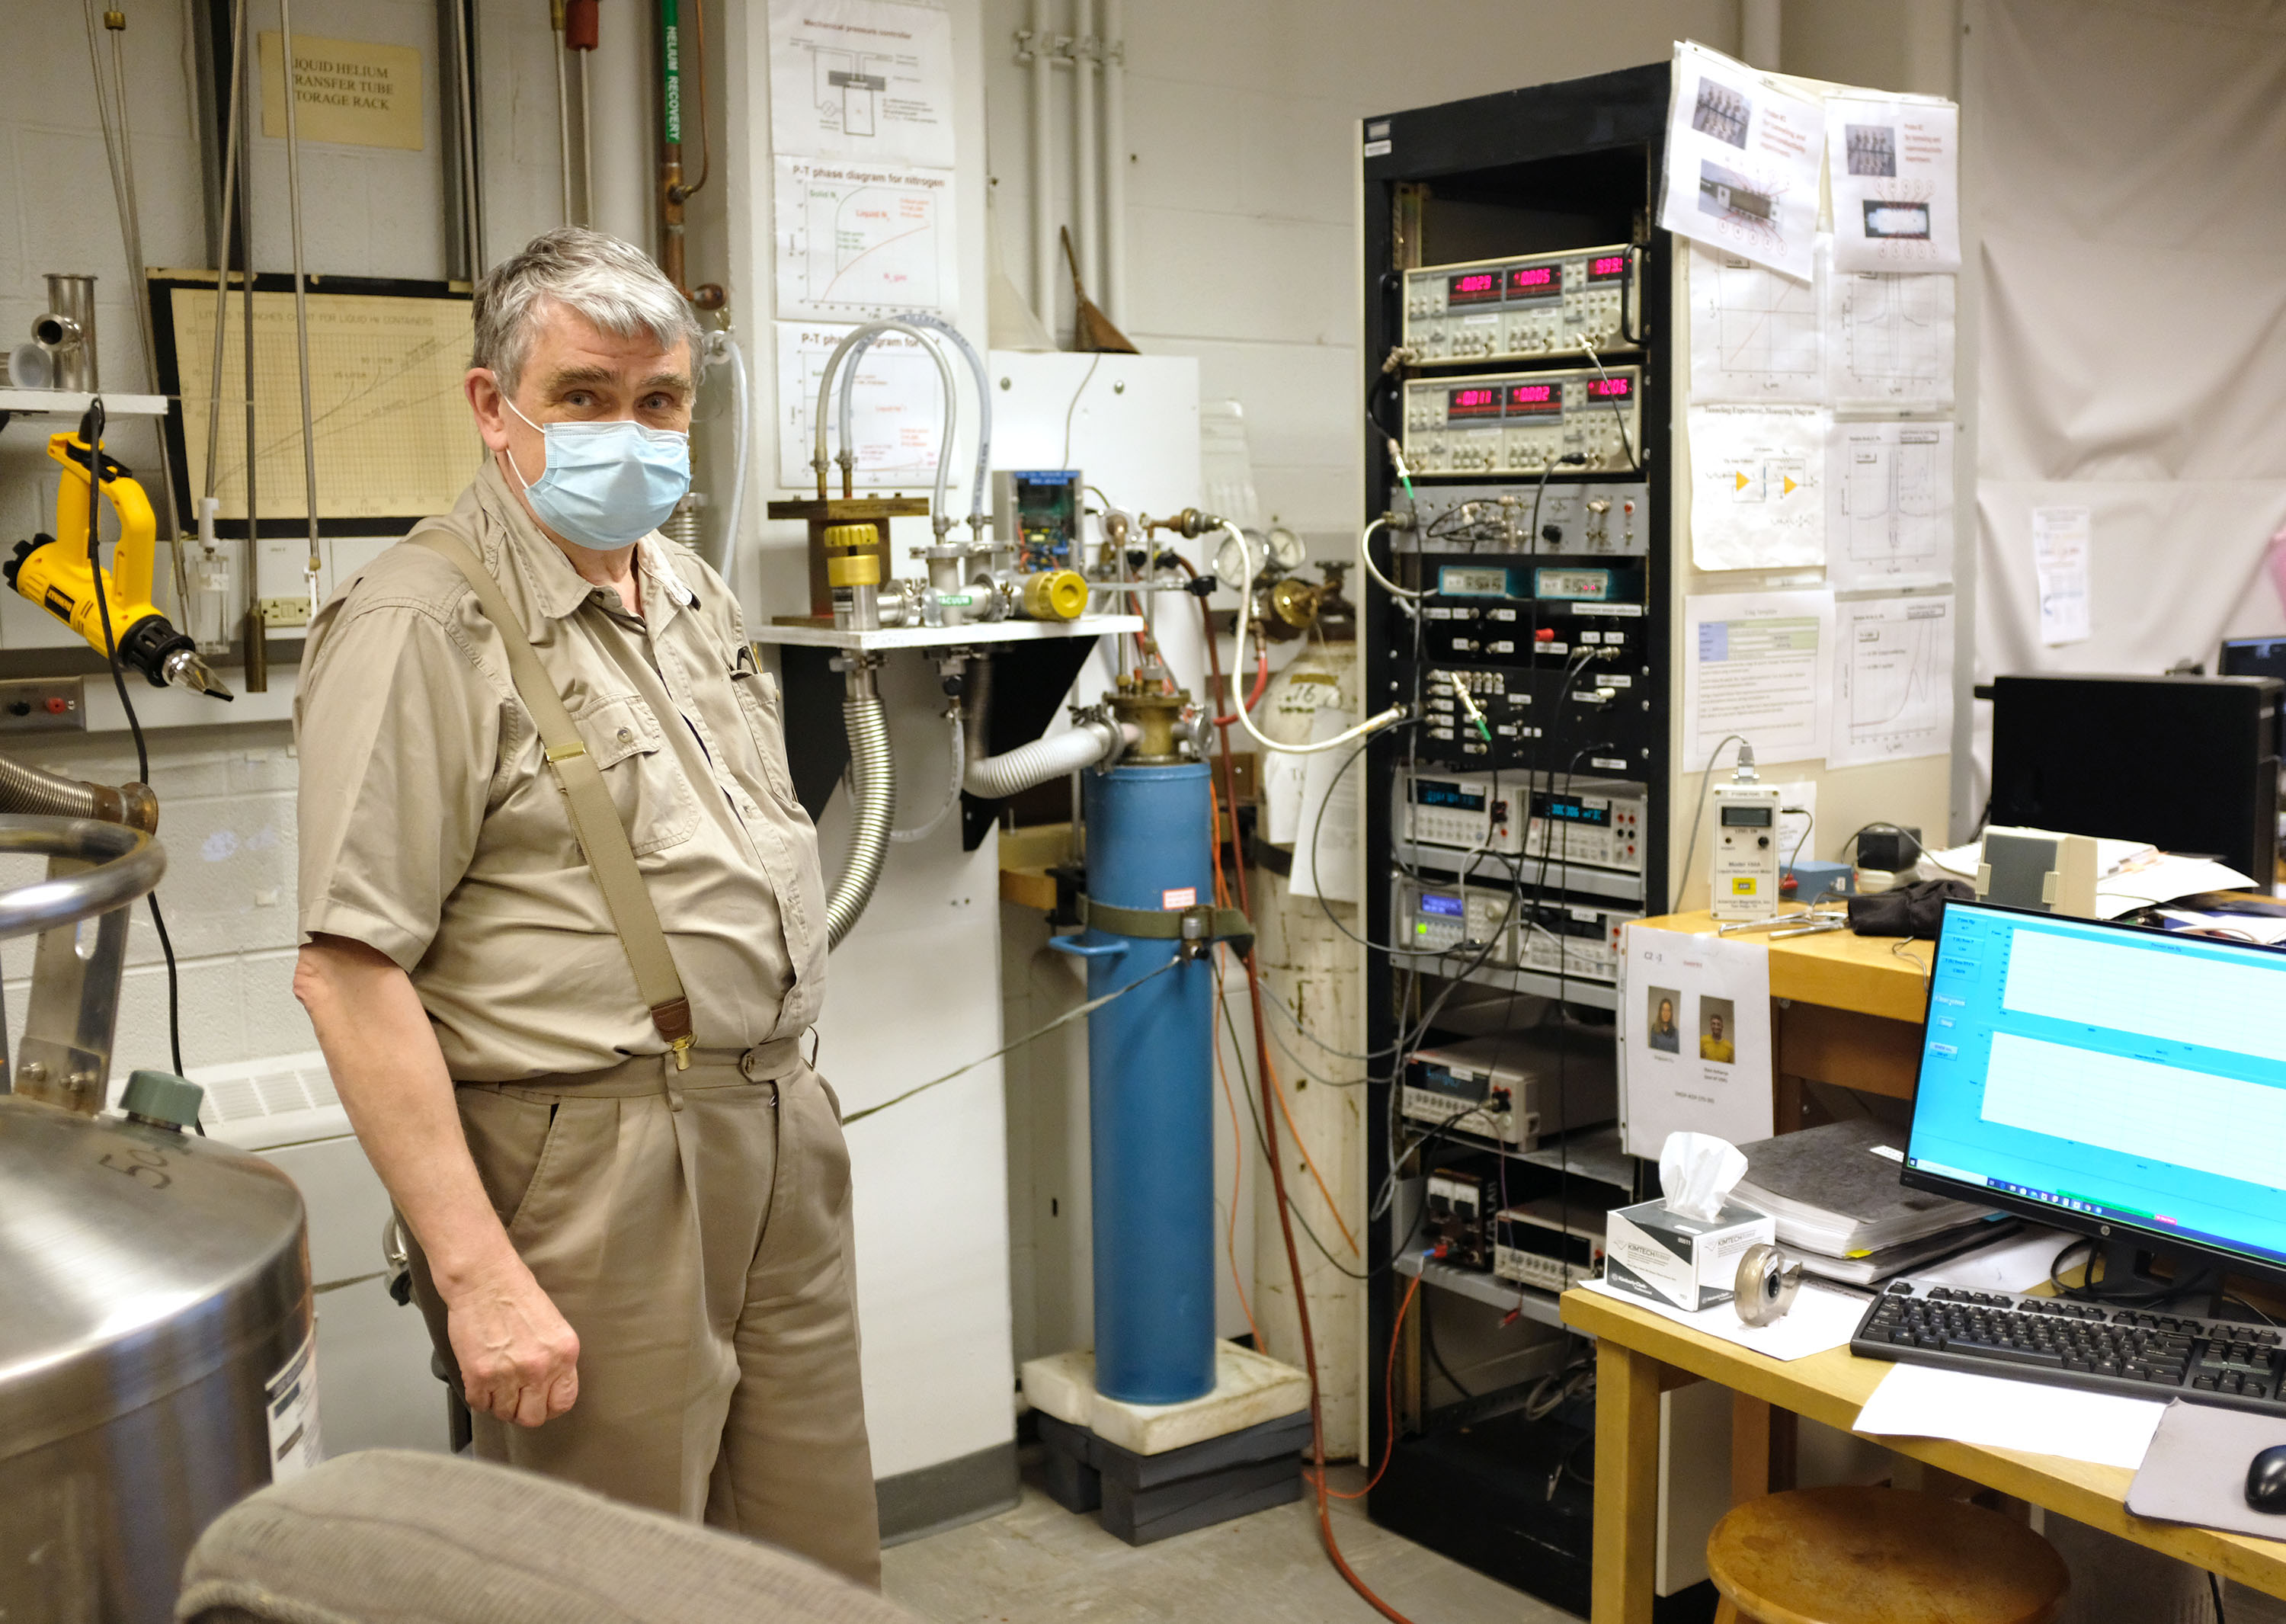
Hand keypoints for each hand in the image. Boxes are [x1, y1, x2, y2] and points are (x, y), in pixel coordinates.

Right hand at [442, 1259, 580, 1427]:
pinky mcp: (480, 1375)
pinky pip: (479, 1404)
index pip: (564, 1402)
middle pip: (533, 1417)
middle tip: (514, 1396)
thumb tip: (548, 1387)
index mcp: (564, 1354)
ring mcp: (509, 1374)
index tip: (539, 1401)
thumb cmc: (516, 1294)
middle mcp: (540, 1368)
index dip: (549, 1406)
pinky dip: (478, 1396)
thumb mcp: (553, 1326)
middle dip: (522, 1410)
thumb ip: (554, 1358)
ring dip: (498, 1402)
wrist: (485, 1278)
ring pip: (504, 1414)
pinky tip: (480, 1377)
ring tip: (495, 1382)